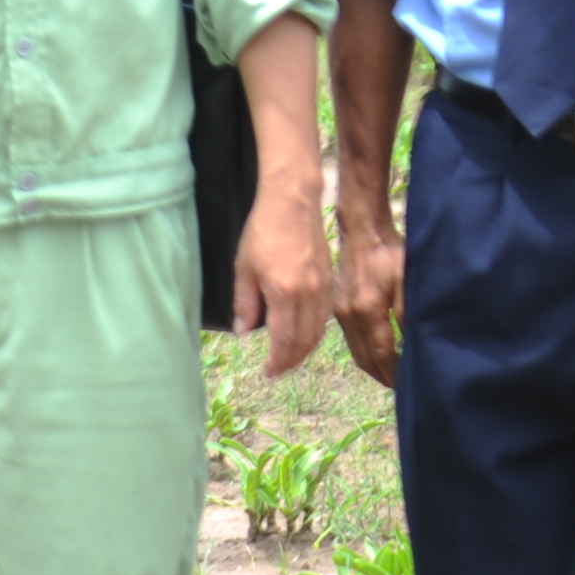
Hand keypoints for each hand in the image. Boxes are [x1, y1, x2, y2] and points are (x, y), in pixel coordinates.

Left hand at [236, 179, 332, 378]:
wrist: (293, 204)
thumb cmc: (262, 232)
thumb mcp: (244, 269)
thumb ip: (245, 303)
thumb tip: (244, 333)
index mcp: (284, 293)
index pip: (283, 340)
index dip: (277, 360)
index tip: (268, 371)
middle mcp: (308, 295)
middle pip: (304, 341)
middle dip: (291, 360)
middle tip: (277, 369)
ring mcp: (323, 288)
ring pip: (318, 331)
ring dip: (304, 349)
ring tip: (288, 357)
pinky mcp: (330, 281)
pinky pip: (325, 317)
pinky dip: (315, 332)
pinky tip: (304, 334)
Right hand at [333, 208, 404, 388]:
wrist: (364, 233)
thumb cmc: (391, 253)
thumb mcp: (409, 281)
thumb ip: (410, 314)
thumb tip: (413, 345)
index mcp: (368, 310)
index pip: (382, 353)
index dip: (396, 374)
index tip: (411, 387)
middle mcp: (349, 316)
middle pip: (365, 359)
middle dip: (384, 377)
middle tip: (404, 389)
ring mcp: (340, 313)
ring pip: (356, 353)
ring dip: (374, 368)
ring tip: (393, 377)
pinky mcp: (338, 309)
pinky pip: (351, 341)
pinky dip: (365, 354)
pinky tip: (379, 355)